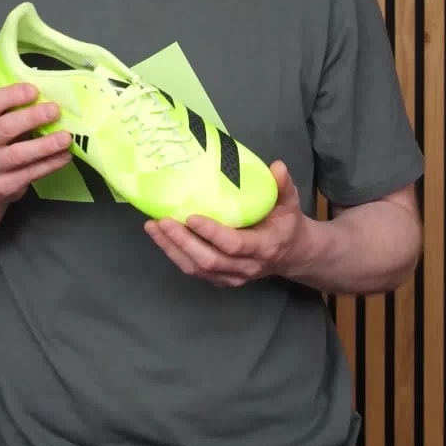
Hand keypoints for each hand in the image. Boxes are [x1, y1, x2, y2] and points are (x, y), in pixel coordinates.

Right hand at [0, 83, 74, 206]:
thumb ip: (14, 109)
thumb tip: (50, 96)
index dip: (11, 95)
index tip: (34, 91)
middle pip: (4, 128)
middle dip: (32, 117)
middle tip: (55, 110)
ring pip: (18, 154)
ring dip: (45, 145)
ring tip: (66, 138)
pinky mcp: (3, 186)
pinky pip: (30, 173)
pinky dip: (51, 163)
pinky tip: (65, 155)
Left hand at [144, 161, 318, 286]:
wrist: (292, 254)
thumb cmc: (286, 224)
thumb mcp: (289, 203)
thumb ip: (283, 185)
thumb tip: (277, 166)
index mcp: (264, 247)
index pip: (234, 245)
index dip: (212, 233)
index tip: (191, 216)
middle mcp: (247, 266)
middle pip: (209, 260)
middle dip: (183, 242)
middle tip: (162, 220)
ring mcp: (232, 276)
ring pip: (197, 268)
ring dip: (173, 249)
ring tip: (153, 228)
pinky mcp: (221, 279)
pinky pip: (195, 271)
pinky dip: (175, 255)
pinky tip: (161, 238)